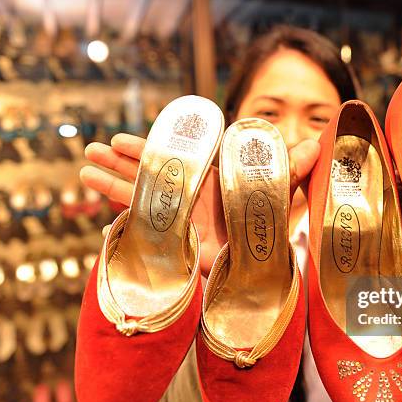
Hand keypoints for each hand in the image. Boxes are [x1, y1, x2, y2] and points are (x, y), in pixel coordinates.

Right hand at [80, 133, 319, 275]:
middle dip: (118, 164)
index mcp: (209, 181)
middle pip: (149, 177)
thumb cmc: (270, 226)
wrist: (265, 263)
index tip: (120, 139)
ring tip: (84, 174)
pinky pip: (149, 238)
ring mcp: (183, 223)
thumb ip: (291, 169)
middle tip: (88, 151)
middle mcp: (191, 199)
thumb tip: (318, 144)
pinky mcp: (180, 248)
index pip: (173, 159)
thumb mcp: (277, 195)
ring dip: (113, 189)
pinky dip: (128, 234)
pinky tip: (105, 229)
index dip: (146, 149)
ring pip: (142, 202)